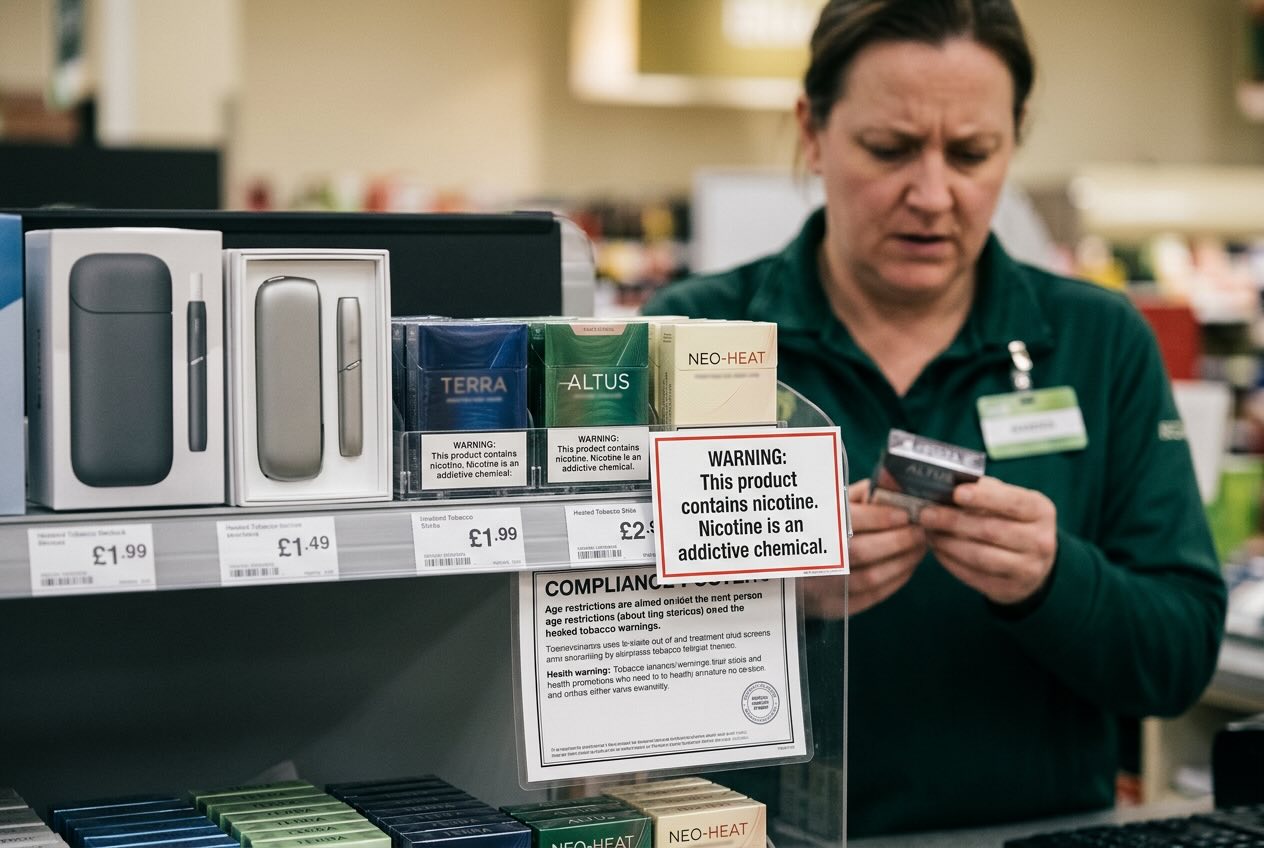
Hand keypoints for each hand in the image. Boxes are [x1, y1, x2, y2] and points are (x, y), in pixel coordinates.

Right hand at [803, 479, 926, 618]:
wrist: (788, 569)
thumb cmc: (817, 527)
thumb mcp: (832, 503)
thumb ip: (863, 493)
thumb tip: (894, 480)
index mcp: (812, 527)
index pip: (849, 521)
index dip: (882, 517)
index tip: (906, 514)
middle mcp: (814, 559)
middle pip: (862, 552)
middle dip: (899, 541)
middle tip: (920, 531)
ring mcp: (822, 588)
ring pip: (870, 578)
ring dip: (902, 563)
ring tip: (918, 548)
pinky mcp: (832, 608)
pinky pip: (870, 597)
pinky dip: (895, 582)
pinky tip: (906, 566)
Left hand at [917, 476, 1056, 605]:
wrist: (1032, 563)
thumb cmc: (1013, 521)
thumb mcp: (1010, 502)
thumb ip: (985, 491)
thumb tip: (949, 484)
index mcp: (1041, 511)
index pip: (1012, 502)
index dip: (983, 498)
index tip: (955, 493)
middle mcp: (1041, 541)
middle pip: (990, 530)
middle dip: (953, 521)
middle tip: (926, 514)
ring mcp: (1028, 569)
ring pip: (980, 556)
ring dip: (948, 544)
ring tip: (929, 532)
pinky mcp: (1010, 589)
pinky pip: (973, 576)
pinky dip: (950, 561)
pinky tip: (937, 549)